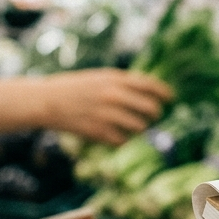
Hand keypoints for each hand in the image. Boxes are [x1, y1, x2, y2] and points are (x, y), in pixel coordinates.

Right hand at [32, 69, 172, 144]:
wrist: (47, 101)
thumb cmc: (75, 87)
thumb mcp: (100, 77)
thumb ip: (123, 83)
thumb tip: (149, 91)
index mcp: (115, 79)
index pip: (150, 85)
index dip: (164, 93)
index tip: (171, 98)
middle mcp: (114, 96)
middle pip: (151, 109)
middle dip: (155, 114)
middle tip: (153, 116)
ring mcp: (107, 115)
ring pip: (140, 127)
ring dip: (140, 128)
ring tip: (132, 125)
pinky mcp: (98, 132)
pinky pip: (123, 140)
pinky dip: (122, 139)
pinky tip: (115, 134)